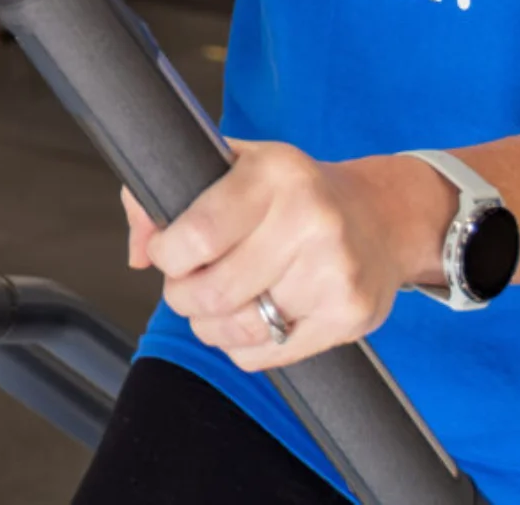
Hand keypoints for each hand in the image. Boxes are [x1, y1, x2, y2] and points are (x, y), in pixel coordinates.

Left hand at [126, 143, 453, 372]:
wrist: (381, 216)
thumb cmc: (291, 192)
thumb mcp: (233, 164)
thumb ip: (168, 187)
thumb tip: (138, 252)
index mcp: (275, 174)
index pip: (198, 234)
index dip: (166, 254)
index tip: (164, 252)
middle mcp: (310, 220)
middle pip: (215, 291)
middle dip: (182, 296)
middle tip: (184, 286)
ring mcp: (335, 272)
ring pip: (239, 329)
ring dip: (209, 325)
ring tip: (213, 306)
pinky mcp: (349, 315)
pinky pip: (269, 354)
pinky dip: (243, 347)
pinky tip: (250, 320)